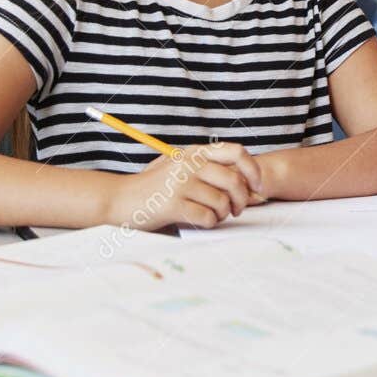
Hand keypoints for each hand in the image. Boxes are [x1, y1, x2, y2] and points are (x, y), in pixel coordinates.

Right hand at [106, 142, 265, 229]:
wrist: (119, 199)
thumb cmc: (155, 187)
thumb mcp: (181, 168)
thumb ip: (210, 170)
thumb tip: (250, 185)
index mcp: (194, 152)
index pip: (237, 152)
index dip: (253, 170)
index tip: (257, 187)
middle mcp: (189, 163)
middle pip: (235, 181)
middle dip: (241, 200)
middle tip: (235, 210)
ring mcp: (180, 183)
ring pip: (222, 202)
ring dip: (222, 214)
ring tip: (212, 215)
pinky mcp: (172, 204)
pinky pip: (207, 217)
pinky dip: (209, 223)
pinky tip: (198, 221)